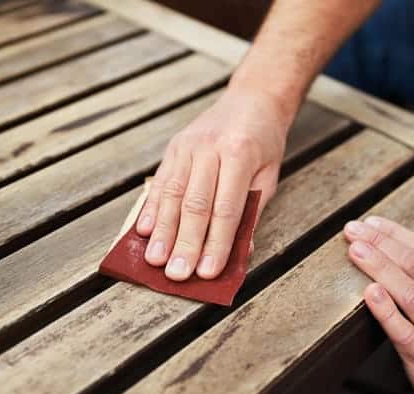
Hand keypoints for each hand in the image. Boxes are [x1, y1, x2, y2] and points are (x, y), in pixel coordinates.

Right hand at [136, 86, 290, 280]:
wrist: (252, 99)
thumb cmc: (264, 142)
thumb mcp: (269, 176)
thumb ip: (251, 211)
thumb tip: (237, 252)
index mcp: (240, 154)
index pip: (226, 208)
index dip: (216, 243)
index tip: (207, 272)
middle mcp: (210, 147)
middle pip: (195, 204)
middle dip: (185, 243)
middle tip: (176, 274)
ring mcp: (188, 145)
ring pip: (171, 194)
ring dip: (162, 230)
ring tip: (155, 259)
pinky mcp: (174, 147)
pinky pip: (160, 181)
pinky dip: (151, 208)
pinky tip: (144, 230)